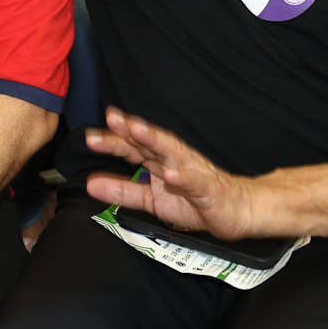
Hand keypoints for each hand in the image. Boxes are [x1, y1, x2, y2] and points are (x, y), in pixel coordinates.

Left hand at [85, 108, 259, 240]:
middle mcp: (175, 160)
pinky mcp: (209, 190)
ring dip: (155, 141)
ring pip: (172, 153)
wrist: (237, 210)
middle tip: (112, 118)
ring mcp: (193, 172)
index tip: (92, 135)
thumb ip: (122, 191)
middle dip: (131, 130)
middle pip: (150, 143)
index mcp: (160, 162)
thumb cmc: (195, 201)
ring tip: (137, 131)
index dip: (114, 140)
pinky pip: (196, 182)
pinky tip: (172, 174)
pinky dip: (184, 177)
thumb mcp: (151, 200)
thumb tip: (90, 184)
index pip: (134, 147)